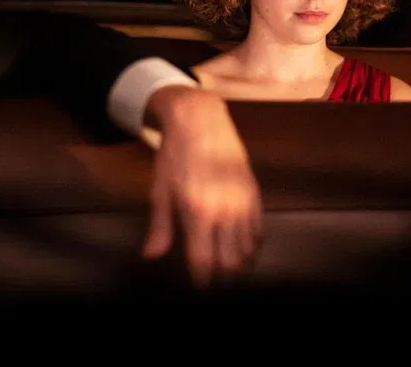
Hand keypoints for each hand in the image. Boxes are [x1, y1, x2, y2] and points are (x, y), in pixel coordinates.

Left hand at [140, 85, 262, 285]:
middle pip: (230, 263)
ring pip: (247, 251)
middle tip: (215, 284)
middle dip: (222, 279)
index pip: (203, 262)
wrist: (202, 121)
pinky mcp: (254, 194)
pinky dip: (252, 246)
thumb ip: (159, 227)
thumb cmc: (175, 156)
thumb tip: (151, 256)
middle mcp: (224, 211)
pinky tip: (243, 251)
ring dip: (239, 266)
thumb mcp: (160, 190)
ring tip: (229, 273)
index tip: (200, 289)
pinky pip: (258, 231)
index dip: (202, 281)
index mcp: (197, 212)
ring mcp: (242, 203)